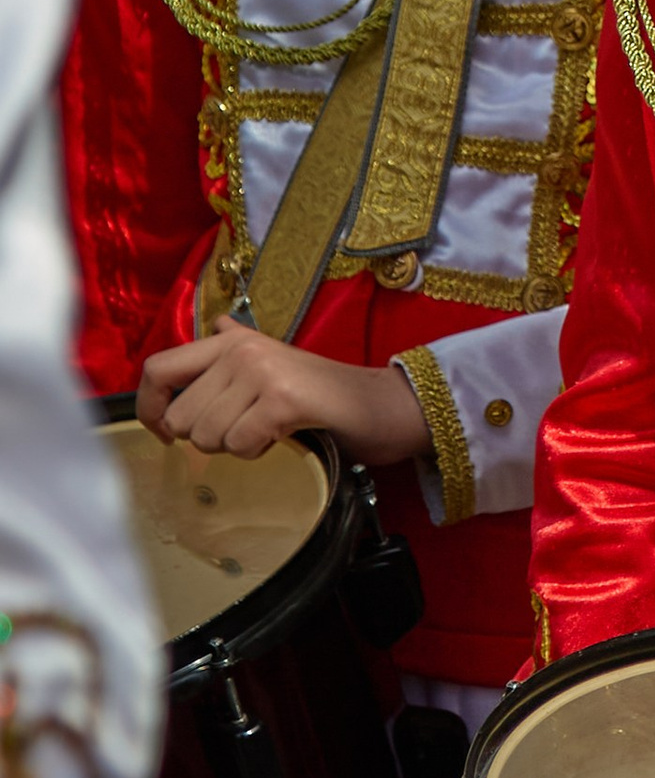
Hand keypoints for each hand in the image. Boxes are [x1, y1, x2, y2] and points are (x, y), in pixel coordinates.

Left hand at [136, 328, 430, 470]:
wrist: (382, 403)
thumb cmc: (325, 392)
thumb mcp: (277, 361)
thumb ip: (240, 346)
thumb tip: (217, 325)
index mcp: (231, 341)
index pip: (157, 368)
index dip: (148, 408)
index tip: (164, 433)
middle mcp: (240, 349)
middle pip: (180, 415)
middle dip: (207, 438)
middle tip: (245, 430)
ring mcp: (261, 371)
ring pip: (206, 434)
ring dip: (234, 446)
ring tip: (267, 430)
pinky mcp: (282, 398)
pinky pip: (239, 443)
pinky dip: (257, 451)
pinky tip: (281, 436)